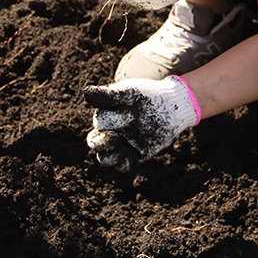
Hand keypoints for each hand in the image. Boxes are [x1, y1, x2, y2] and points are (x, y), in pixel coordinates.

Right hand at [83, 75, 199, 171]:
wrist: (172, 106)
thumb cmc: (148, 95)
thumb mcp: (130, 92)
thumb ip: (109, 95)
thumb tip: (85, 92)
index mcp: (106, 114)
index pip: (100, 121)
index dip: (113, 119)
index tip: (134, 112)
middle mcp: (110, 131)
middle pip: (95, 142)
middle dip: (100, 143)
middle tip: (114, 139)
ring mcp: (122, 144)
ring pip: (105, 158)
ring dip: (109, 156)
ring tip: (120, 151)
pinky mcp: (135, 154)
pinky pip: (124, 165)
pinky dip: (125, 163)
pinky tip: (132, 157)